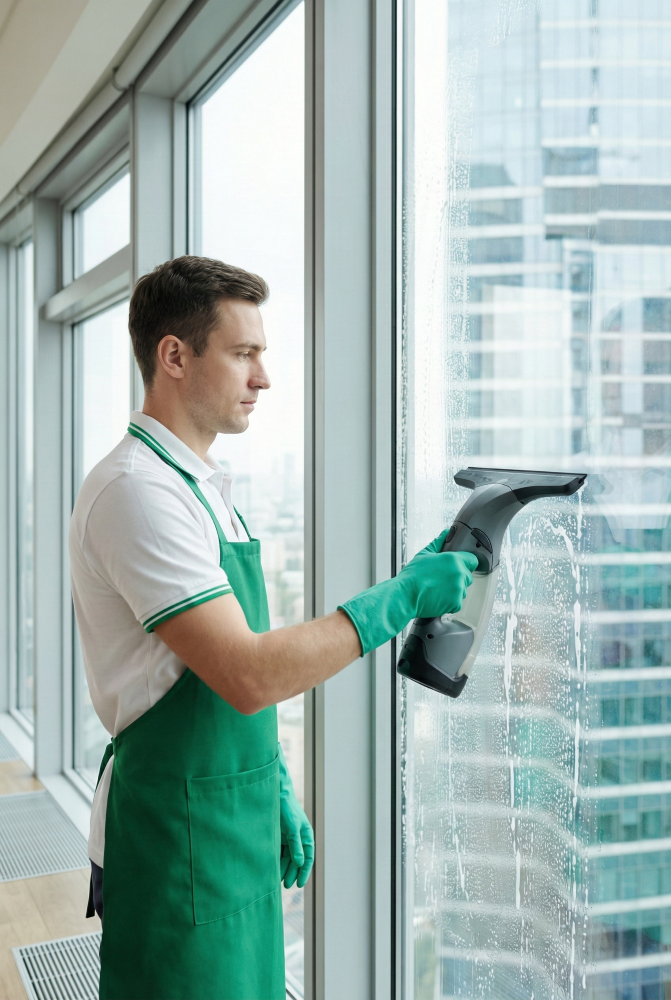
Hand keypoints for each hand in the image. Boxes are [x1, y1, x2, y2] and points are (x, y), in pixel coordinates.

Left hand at [278, 745, 313, 889]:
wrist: (276, 795)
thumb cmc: (287, 809)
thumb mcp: (292, 828)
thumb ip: (296, 845)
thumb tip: (300, 863)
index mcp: (306, 836)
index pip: (308, 858)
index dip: (304, 872)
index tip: (299, 884)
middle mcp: (299, 838)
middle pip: (297, 860)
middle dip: (293, 873)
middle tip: (286, 885)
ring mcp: (289, 838)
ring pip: (288, 858)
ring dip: (284, 869)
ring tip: (278, 881)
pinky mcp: (279, 836)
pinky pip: (280, 852)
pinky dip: (277, 861)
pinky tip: (272, 869)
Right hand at [338, 529, 477, 654]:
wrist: (405, 595)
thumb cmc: (413, 575)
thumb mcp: (424, 554)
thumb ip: (438, 543)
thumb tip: (446, 533)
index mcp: (454, 559)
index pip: (472, 560)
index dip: (466, 563)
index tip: (459, 566)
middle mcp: (459, 574)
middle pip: (467, 576)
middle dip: (458, 577)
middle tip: (442, 579)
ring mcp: (459, 590)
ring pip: (462, 589)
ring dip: (454, 590)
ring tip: (437, 589)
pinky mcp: (456, 603)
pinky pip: (457, 602)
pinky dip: (449, 602)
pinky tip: (437, 597)